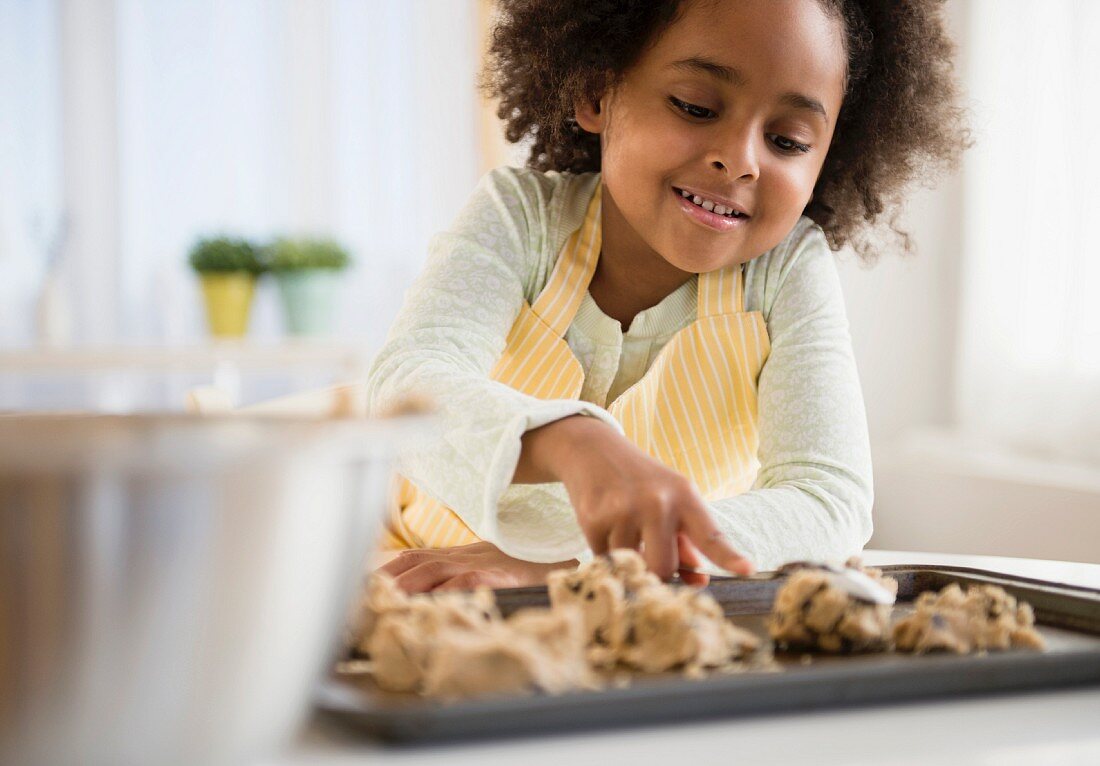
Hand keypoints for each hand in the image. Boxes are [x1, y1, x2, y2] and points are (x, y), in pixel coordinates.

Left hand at [376, 541, 575, 593]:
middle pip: (415, 560)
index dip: (389, 569)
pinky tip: (424, 605)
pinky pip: (462, 580)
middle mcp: (467, 555)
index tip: (364, 584)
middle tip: (361, 597)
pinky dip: (441, 592)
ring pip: (431, 568)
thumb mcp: (489, 577)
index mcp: (462, 555)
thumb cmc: (527, 576)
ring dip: (403, 585)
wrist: (564, 566)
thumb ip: (462, 586)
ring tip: (382, 602)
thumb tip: (431, 608)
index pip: (416, 557)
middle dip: (385, 578)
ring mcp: (481, 562)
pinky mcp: (496, 574)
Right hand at [519, 416, 754, 580]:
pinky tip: (605, 526)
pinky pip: (603, 558)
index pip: (710, 535)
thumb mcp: (671, 499)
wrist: (593, 450)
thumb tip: (698, 580)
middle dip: (656, 571)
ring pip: (631, 565)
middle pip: (663, 568)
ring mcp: (623, 510)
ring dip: (626, 558)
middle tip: (648, 555)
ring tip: (622, 529)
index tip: (748, 569)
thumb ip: (687, 540)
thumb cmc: (641, 482)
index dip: (729, 556)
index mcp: (684, 496)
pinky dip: (604, 551)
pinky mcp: (593, 518)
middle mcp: (657, 502)